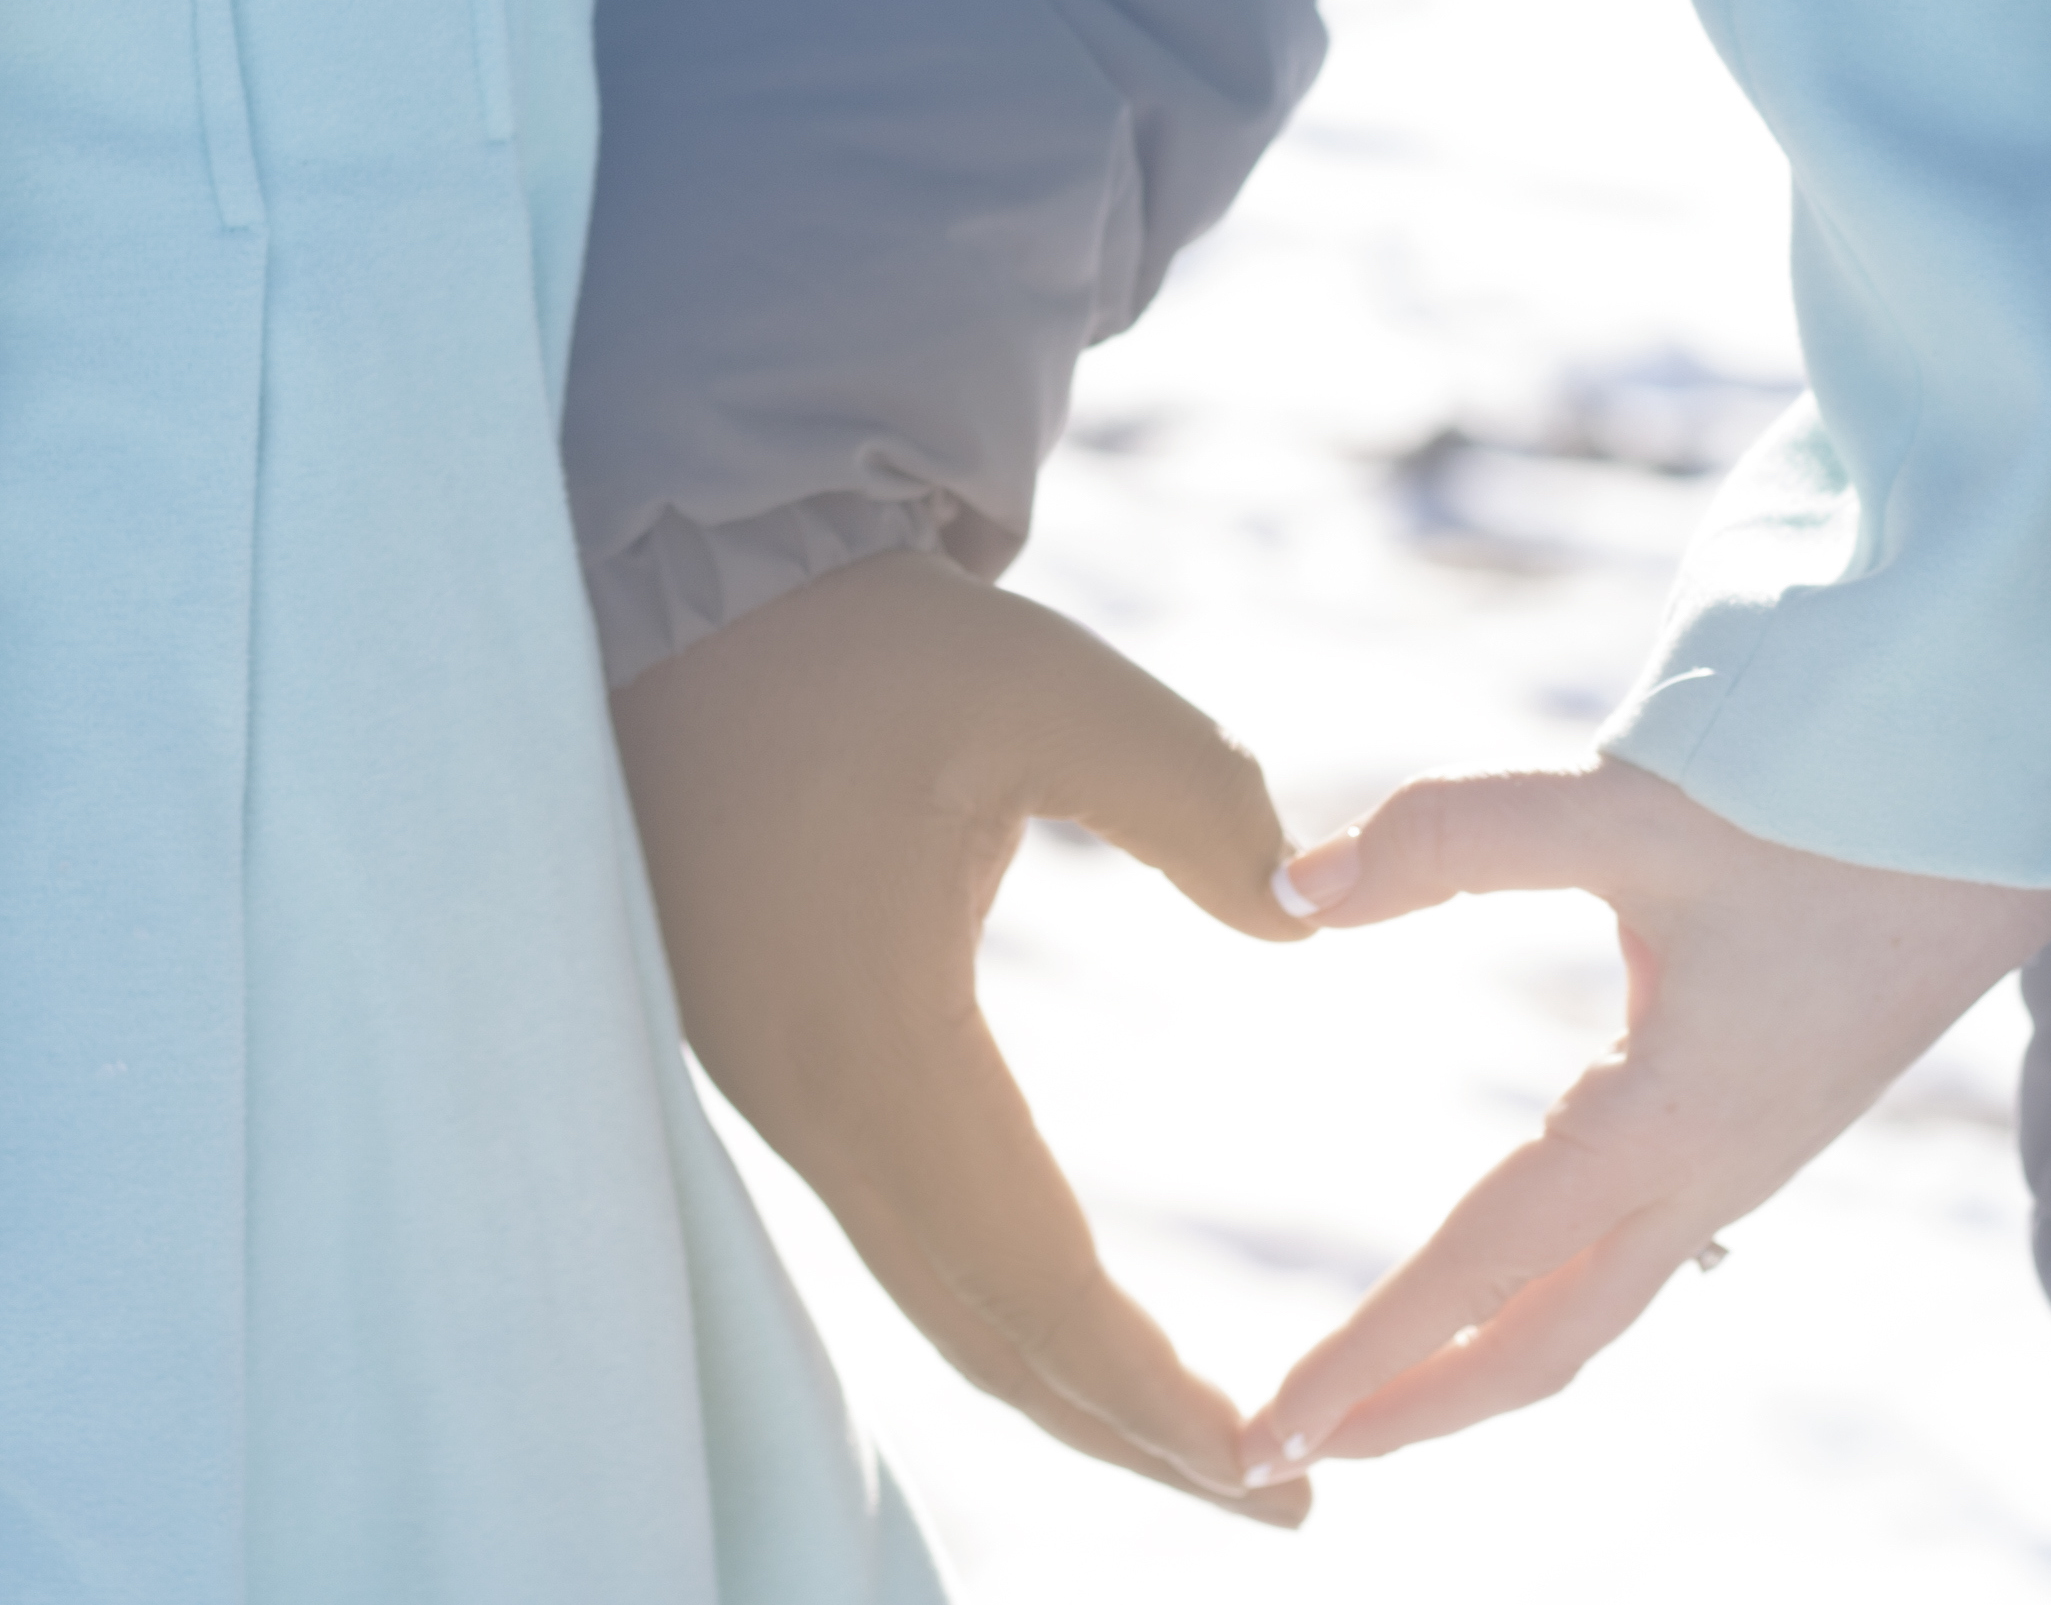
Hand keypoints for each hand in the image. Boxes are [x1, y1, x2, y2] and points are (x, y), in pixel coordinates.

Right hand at [611, 549, 1314, 1525]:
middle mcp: (817, 1104)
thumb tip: (1298, 917)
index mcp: (879, 1037)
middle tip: (1277, 1507)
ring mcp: (785, 1100)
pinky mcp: (785, 1072)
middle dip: (1127, 1435)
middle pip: (984, 1333)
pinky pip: (901, 1238)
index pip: (1032, 1277)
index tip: (1265, 1469)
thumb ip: (1197, 801)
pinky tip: (1075, 1325)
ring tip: (1200, 1449)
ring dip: (1064, 1387)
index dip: (1147, 1390)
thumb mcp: (1051, 689)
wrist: (691, 604)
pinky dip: (1000, 1314)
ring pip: (935, 1299)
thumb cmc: (867, 643)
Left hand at [1240, 759, 2050, 1483]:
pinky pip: (1639, 1258)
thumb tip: (1294, 892)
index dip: (1364, 1355)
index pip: (1478, 1271)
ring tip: (1381, 1387)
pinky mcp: (1761, 1128)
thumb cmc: (1835, 802)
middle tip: (1291, 1447)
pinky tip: (1515, 1278)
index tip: (1269, 1430)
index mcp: (1663, 1122)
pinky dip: (1550, 1302)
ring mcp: (1742, 1161)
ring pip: (1594, 1310)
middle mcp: (1705, 1172)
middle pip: (1541, 1344)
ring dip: (1480, 1364)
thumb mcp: (1632, 807)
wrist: (2017, 812)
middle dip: (1412, 1406)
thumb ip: (1455, 837)